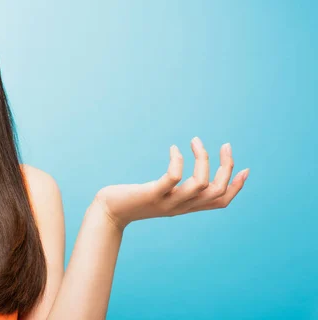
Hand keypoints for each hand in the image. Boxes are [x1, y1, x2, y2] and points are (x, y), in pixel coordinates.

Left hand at [94, 136, 248, 230]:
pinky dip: (178, 162)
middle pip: (216, 192)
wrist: (108, 213)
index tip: (245, 168)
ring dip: (203, 160)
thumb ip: (173, 189)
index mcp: (185, 207)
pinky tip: (172, 149)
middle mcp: (181, 207)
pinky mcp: (152, 194)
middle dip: (226, 167)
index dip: (236, 187)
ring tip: (195, 140)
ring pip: (200, 185)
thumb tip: (182, 174)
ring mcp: (168, 202)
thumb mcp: (159, 195)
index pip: (220, 202)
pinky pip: (173, 179)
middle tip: (226, 145)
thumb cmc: (131, 199)